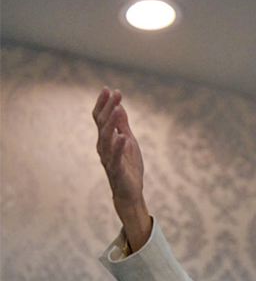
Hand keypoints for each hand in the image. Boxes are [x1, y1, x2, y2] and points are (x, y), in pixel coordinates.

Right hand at [93, 88, 150, 251]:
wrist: (130, 192)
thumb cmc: (128, 166)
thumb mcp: (128, 141)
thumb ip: (123, 125)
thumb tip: (119, 106)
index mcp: (106, 139)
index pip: (100, 118)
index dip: (104, 104)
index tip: (109, 89)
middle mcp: (103, 147)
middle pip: (102, 124)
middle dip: (108, 108)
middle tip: (114, 93)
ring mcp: (108, 159)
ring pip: (106, 139)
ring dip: (111, 123)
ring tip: (116, 109)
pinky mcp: (116, 170)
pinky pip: (115, 157)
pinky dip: (118, 147)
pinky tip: (123, 137)